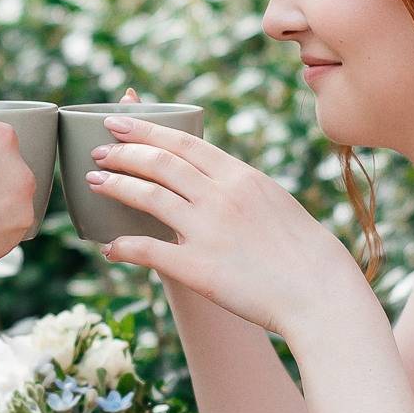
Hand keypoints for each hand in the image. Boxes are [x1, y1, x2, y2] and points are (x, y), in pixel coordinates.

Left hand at [86, 115, 372, 340]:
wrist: (320, 291)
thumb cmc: (303, 251)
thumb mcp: (273, 202)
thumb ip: (239, 188)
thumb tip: (212, 181)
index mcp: (240, 176)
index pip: (183, 142)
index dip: (145, 129)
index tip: (118, 121)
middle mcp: (220, 196)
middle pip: (160, 163)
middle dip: (123, 153)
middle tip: (98, 151)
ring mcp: (207, 230)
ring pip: (148, 196)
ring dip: (116, 186)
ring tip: (94, 182)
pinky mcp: (198, 267)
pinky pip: (148, 250)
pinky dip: (124, 247)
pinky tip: (109, 246)